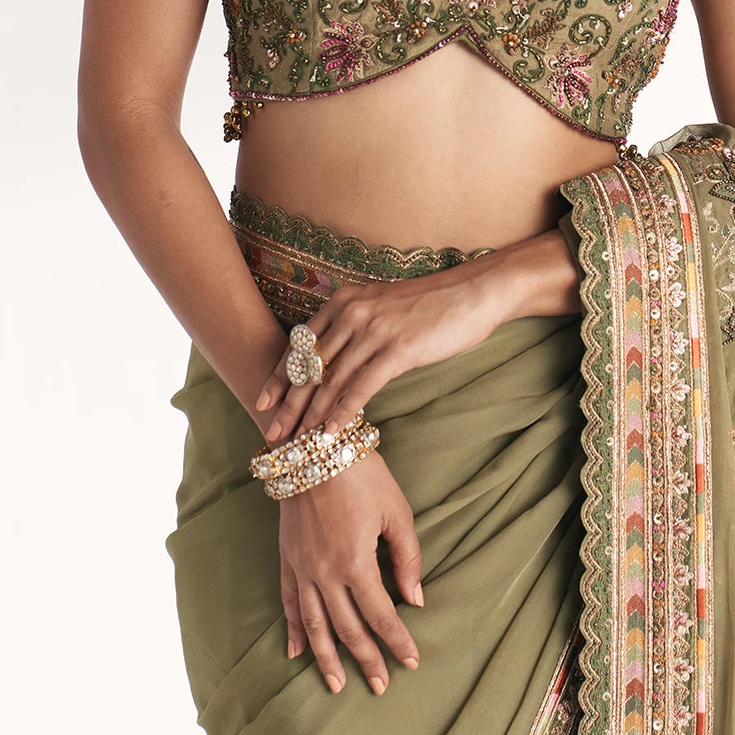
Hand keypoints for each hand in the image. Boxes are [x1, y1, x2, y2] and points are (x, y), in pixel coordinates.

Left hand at [256, 266, 498, 442]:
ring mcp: (374, 330)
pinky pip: (361, 387)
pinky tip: (332, 434)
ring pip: (331, 380)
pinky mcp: (397, 349)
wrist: (471, 293)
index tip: (264, 399)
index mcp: (344, 301)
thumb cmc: (429, 305)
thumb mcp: (381, 307)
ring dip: (310, 415)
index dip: (281, 374)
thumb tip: (335, 359)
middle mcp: (352, 312)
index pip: (301, 343)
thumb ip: (355, 326)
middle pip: (310, 365)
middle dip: (288, 402)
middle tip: (272, 431)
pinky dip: (342, 413)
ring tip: (297, 441)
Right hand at [278, 448, 423, 694]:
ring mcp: (302, 567)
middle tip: (381, 686)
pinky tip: (296, 652)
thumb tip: (416, 599)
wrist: (314, 444)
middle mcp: (325, 573)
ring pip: (315, 624)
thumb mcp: (397, 510)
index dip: (397, 641)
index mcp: (356, 563)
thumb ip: (408, 557)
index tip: (411, 661)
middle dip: (367, 659)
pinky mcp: (287, 557)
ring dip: (327, 658)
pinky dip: (293, 629)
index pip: (381, 615)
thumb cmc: (362, 473)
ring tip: (337, 684)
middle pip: (348, 628)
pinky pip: (288, 602)